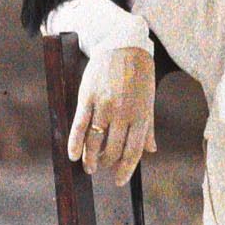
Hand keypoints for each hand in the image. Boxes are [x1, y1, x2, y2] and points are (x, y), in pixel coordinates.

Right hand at [69, 45, 155, 186]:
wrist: (122, 44)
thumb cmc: (138, 74)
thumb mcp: (148, 100)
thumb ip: (148, 127)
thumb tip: (151, 150)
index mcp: (141, 115)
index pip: (133, 151)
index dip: (125, 170)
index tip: (118, 180)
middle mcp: (123, 113)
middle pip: (113, 149)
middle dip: (106, 163)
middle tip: (100, 168)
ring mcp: (105, 105)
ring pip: (95, 141)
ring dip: (90, 158)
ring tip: (88, 166)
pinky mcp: (88, 96)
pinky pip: (80, 125)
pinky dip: (75, 143)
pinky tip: (73, 154)